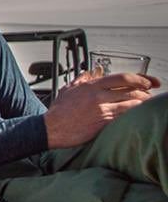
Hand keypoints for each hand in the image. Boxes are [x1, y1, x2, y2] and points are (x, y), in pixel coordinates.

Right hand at [44, 73, 158, 147]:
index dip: (140, 78)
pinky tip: (138, 115)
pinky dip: (134, 115)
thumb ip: (80, 80)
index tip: (148, 82)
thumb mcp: (67, 90)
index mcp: (91, 86)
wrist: (50, 128)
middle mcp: (98, 95)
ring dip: (142, 104)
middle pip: (131, 90)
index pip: (122, 78)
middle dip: (146, 91)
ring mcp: (101, 109)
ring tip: (146, 104)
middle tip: (151, 94)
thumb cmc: (57, 111)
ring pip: (131, 103)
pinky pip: (124, 116)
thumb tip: (89, 73)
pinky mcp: (102, 122)